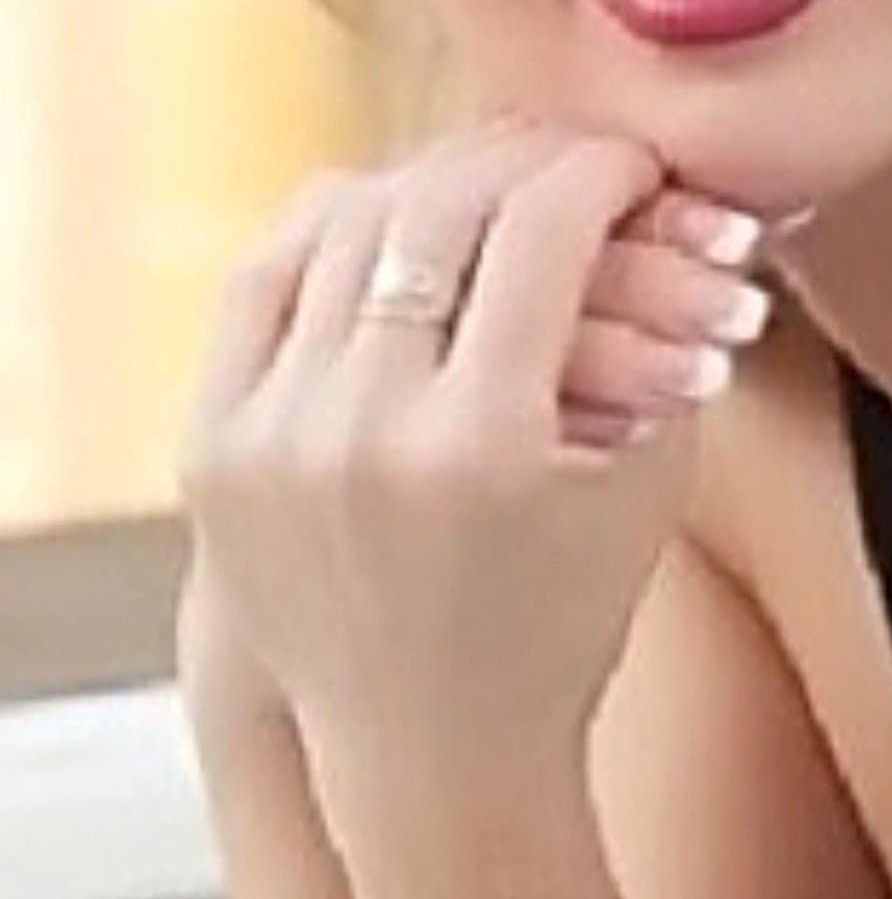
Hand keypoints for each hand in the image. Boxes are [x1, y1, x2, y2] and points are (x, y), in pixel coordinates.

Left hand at [177, 126, 770, 772]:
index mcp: (485, 449)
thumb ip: (665, 328)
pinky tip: (393, 212)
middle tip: (571, 152)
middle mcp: (363, 435)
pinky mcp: (213, 447)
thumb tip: (671, 187)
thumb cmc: (567, 612)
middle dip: (523, 158)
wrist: (432, 746)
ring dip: (432, 176)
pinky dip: (335, 229)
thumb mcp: (647, 480)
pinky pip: (266, 277)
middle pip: (440, 208)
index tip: (636, 161)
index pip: (543, 232)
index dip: (600, 170)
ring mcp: (273, 439)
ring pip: (345, 222)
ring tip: (492, 173)